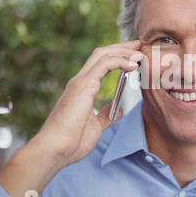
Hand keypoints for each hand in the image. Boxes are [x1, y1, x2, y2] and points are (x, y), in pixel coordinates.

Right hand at [30, 40, 143, 167]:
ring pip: (102, 55)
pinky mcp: (82, 87)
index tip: (135, 56)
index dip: (118, 56)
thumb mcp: (96, 127)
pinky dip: (120, 61)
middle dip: (122, 47)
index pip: (101, 63)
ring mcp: (80, 82)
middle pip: (102, 53)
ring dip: (123, 51)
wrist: (55, 151)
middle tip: (140, 45)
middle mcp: (80, 81)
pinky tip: (133, 64)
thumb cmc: (71, 143)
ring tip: (140, 53)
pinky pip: (104, 65)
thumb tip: (118, 110)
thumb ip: (105, 116)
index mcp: (82, 89)